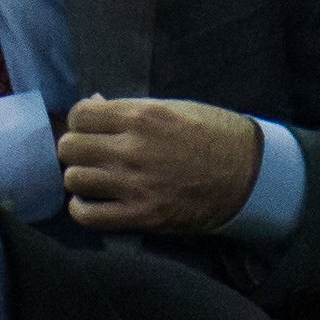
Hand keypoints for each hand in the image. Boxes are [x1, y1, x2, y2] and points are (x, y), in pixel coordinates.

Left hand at [58, 97, 263, 233]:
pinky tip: (92, 201)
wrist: (251, 174)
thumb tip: (93, 103)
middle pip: (68, 147)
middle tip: (91, 154)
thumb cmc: (213, 136)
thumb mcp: (175, 109)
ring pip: (73, 179)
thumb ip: (130, 108)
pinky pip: (87, 215)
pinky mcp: (142, 216)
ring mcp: (136, 185)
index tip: (91, 129)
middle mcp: (134, 149)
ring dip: (80, 178)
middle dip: (76, 149)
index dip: (80, 122)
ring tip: (95, 178)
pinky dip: (82, 208)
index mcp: (143, 117)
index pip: (79, 115)